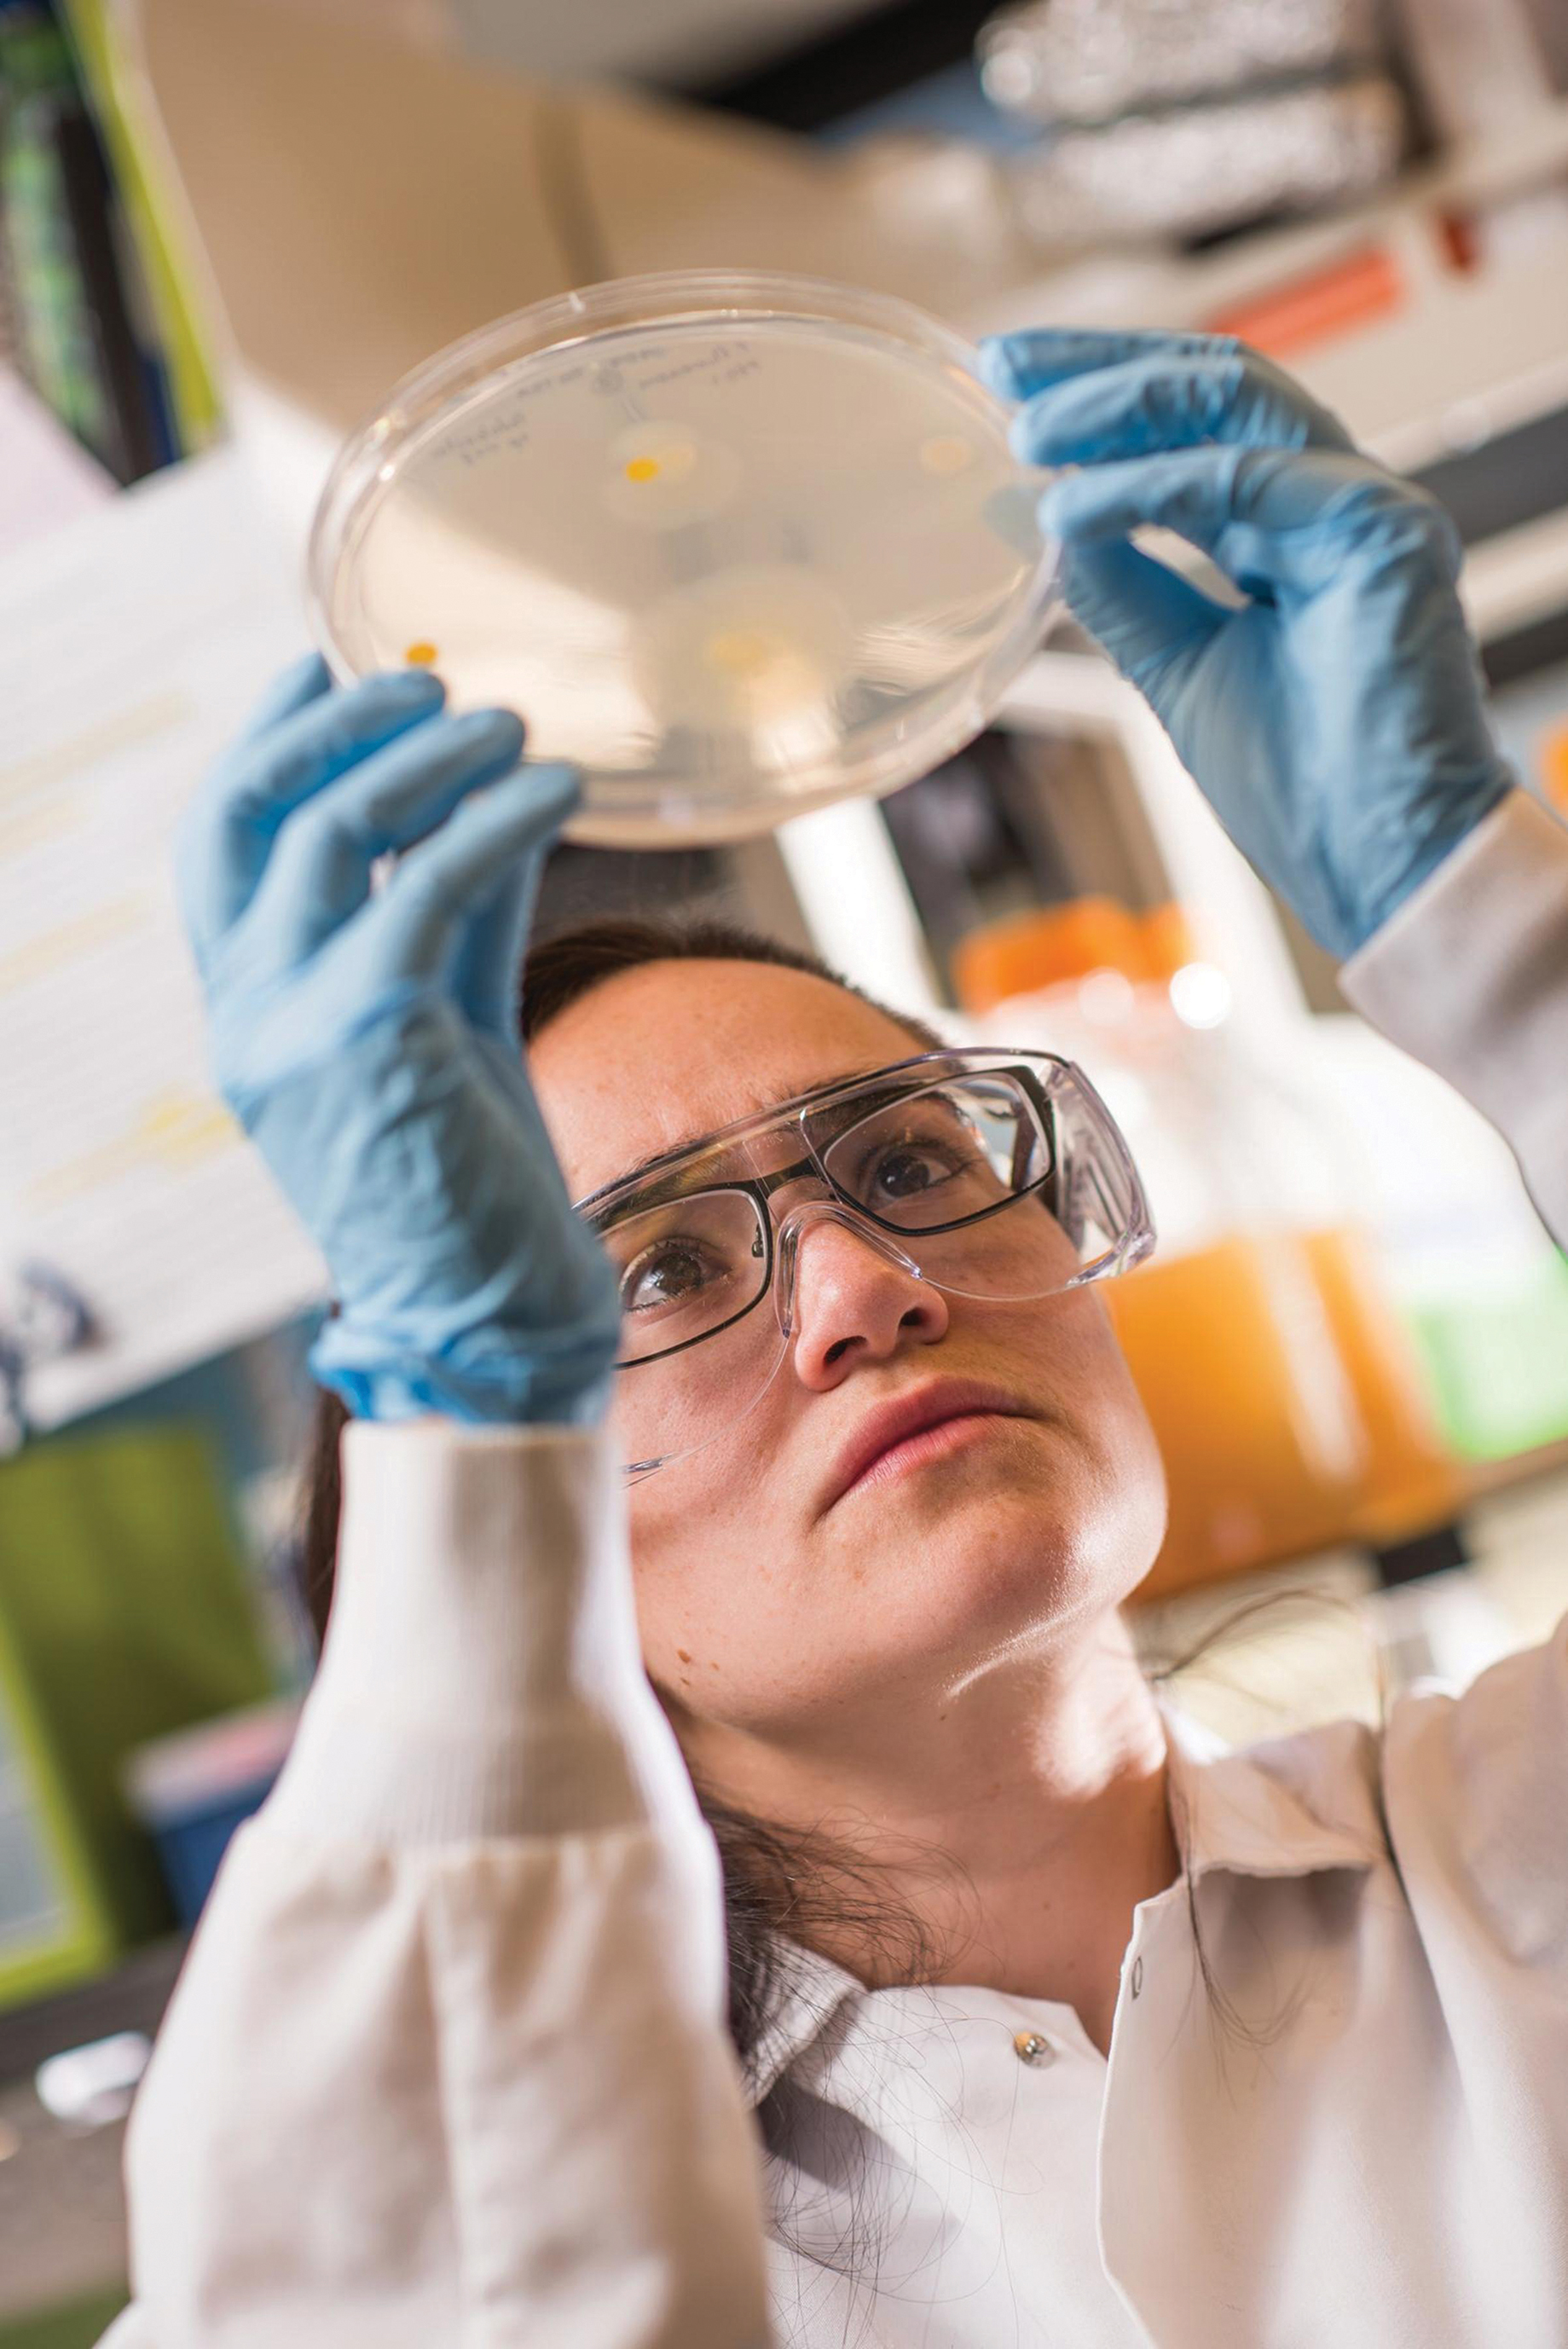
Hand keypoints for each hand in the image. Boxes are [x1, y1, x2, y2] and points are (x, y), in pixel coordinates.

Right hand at [176, 654, 619, 1423]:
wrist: (487, 1317)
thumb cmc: (471, 1178)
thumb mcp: (450, 1019)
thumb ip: (455, 913)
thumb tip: (493, 794)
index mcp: (245, 1011)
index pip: (215, 844)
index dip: (263, 741)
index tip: (322, 666)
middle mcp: (244, 1013)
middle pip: (249, 813)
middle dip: (336, 726)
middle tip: (429, 685)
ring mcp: (291, 1026)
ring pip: (332, 833)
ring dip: (429, 759)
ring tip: (513, 725)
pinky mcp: (370, 1037)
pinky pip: (428, 884)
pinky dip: (497, 819)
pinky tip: (558, 790)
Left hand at [979, 328, 1512, 957]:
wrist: (1376, 864)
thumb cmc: (1300, 788)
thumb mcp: (1179, 669)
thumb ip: (1127, 591)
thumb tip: (1045, 521)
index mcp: (1290, 529)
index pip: (1193, 425)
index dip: (1102, 397)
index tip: (1012, 391)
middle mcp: (1331, 501)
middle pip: (1213, 385)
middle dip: (1101, 369)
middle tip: (1006, 368)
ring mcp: (1364, 506)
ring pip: (1234, 401)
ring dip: (1117, 408)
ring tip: (1029, 434)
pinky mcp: (1384, 529)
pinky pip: (1245, 479)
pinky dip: (1147, 488)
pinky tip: (1072, 508)